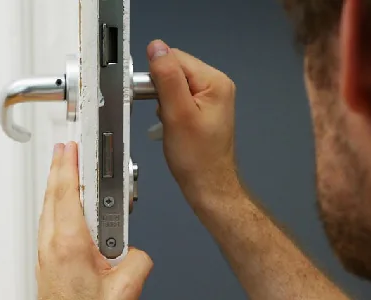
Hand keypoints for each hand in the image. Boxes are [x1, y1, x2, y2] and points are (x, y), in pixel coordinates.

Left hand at [37, 142, 152, 299]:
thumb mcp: (124, 289)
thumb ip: (138, 260)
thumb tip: (138, 250)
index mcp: (69, 244)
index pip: (68, 191)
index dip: (69, 164)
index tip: (72, 146)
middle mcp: (51, 245)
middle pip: (53, 196)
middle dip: (59, 169)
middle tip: (65, 149)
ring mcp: (45, 254)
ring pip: (49, 210)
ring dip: (57, 188)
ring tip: (65, 171)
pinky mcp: (46, 263)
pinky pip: (49, 225)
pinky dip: (57, 208)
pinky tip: (65, 208)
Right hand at [147, 40, 237, 193]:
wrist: (208, 185)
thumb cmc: (194, 155)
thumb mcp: (176, 113)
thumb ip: (166, 77)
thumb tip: (156, 47)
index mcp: (215, 81)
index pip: (175, 58)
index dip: (157, 76)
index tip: (153, 99)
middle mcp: (217, 84)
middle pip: (176, 69)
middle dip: (161, 89)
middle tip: (164, 114)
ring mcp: (212, 97)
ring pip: (175, 83)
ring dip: (164, 100)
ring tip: (170, 121)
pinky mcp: (205, 108)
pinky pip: (180, 96)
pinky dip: (170, 108)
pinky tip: (173, 124)